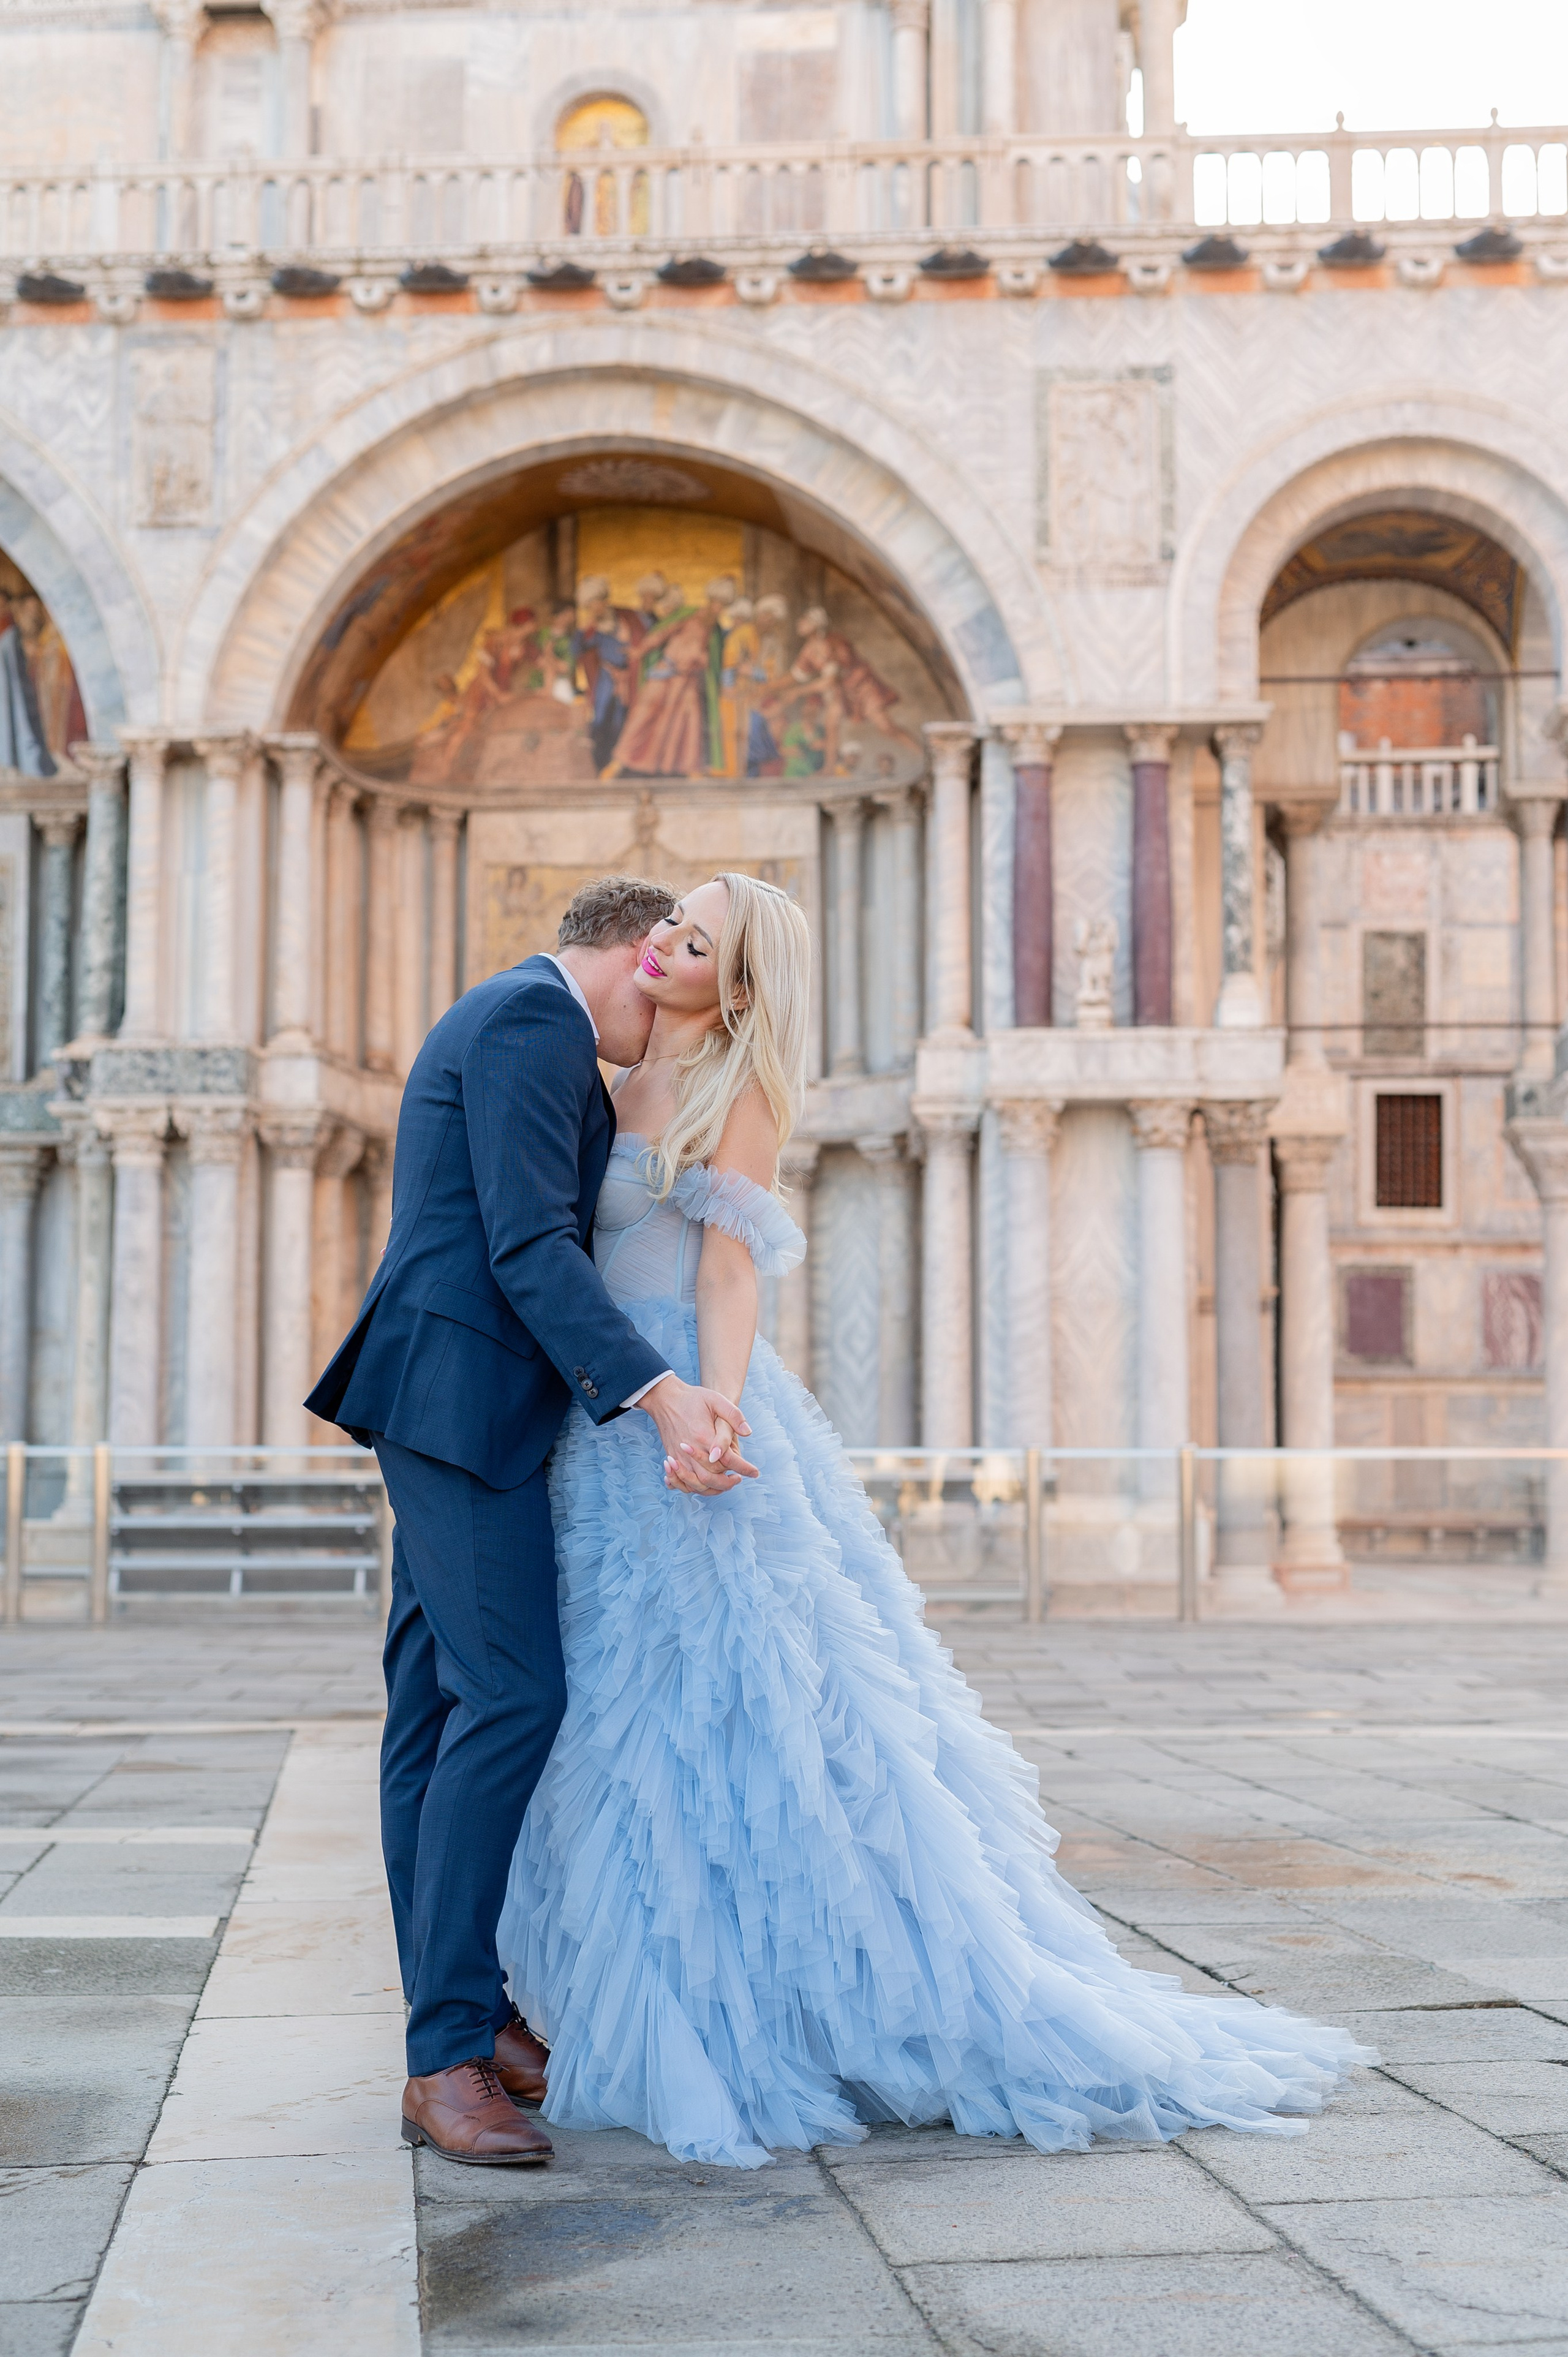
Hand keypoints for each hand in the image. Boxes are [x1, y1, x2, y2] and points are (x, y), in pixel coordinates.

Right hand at [638, 1374, 757, 1494]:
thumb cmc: (692, 1398)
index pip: (728, 1459)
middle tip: (739, 1478)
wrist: (664, 1399)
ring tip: (724, 1483)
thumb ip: (734, 1415)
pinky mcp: (672, 1458)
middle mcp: (690, 1450)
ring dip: (713, 1488)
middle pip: (712, 1477)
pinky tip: (704, 1485)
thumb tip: (748, 1432)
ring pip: (697, 1483)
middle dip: (728, 1482)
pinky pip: (681, 1482)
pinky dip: (693, 1487)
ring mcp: (679, 1456)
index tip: (755, 1472)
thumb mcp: (716, 1399)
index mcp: (704, 1436)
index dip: (744, 1468)